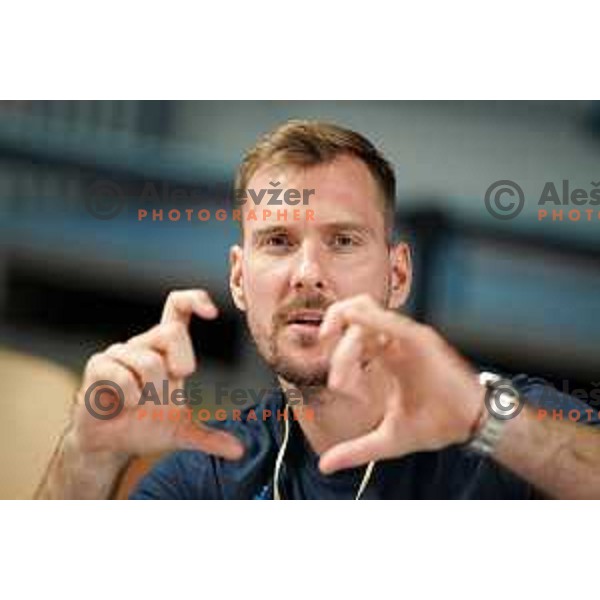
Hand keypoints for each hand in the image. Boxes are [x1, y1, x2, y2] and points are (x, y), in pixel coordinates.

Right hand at [70, 289, 243, 463]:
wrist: (109, 445)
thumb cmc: (144, 427)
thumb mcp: (181, 432)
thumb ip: (210, 438)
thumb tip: (239, 452)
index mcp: (166, 350)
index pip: (178, 308)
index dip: (194, 300)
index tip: (213, 313)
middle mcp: (144, 344)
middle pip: (172, 330)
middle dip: (180, 363)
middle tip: (171, 386)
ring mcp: (120, 353)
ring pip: (148, 359)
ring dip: (150, 390)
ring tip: (139, 402)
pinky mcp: (98, 365)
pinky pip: (122, 374)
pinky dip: (129, 396)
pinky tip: (123, 404)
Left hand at [317, 295, 483, 473]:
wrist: (470, 426)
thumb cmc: (434, 425)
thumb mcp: (386, 439)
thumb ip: (356, 449)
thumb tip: (325, 466)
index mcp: (383, 358)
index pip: (350, 343)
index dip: (338, 360)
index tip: (341, 389)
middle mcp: (392, 343)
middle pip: (351, 320)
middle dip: (334, 341)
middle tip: (337, 377)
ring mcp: (406, 339)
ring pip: (365, 312)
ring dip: (343, 321)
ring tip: (329, 339)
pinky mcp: (422, 340)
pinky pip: (391, 322)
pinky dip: (370, 318)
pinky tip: (352, 321)